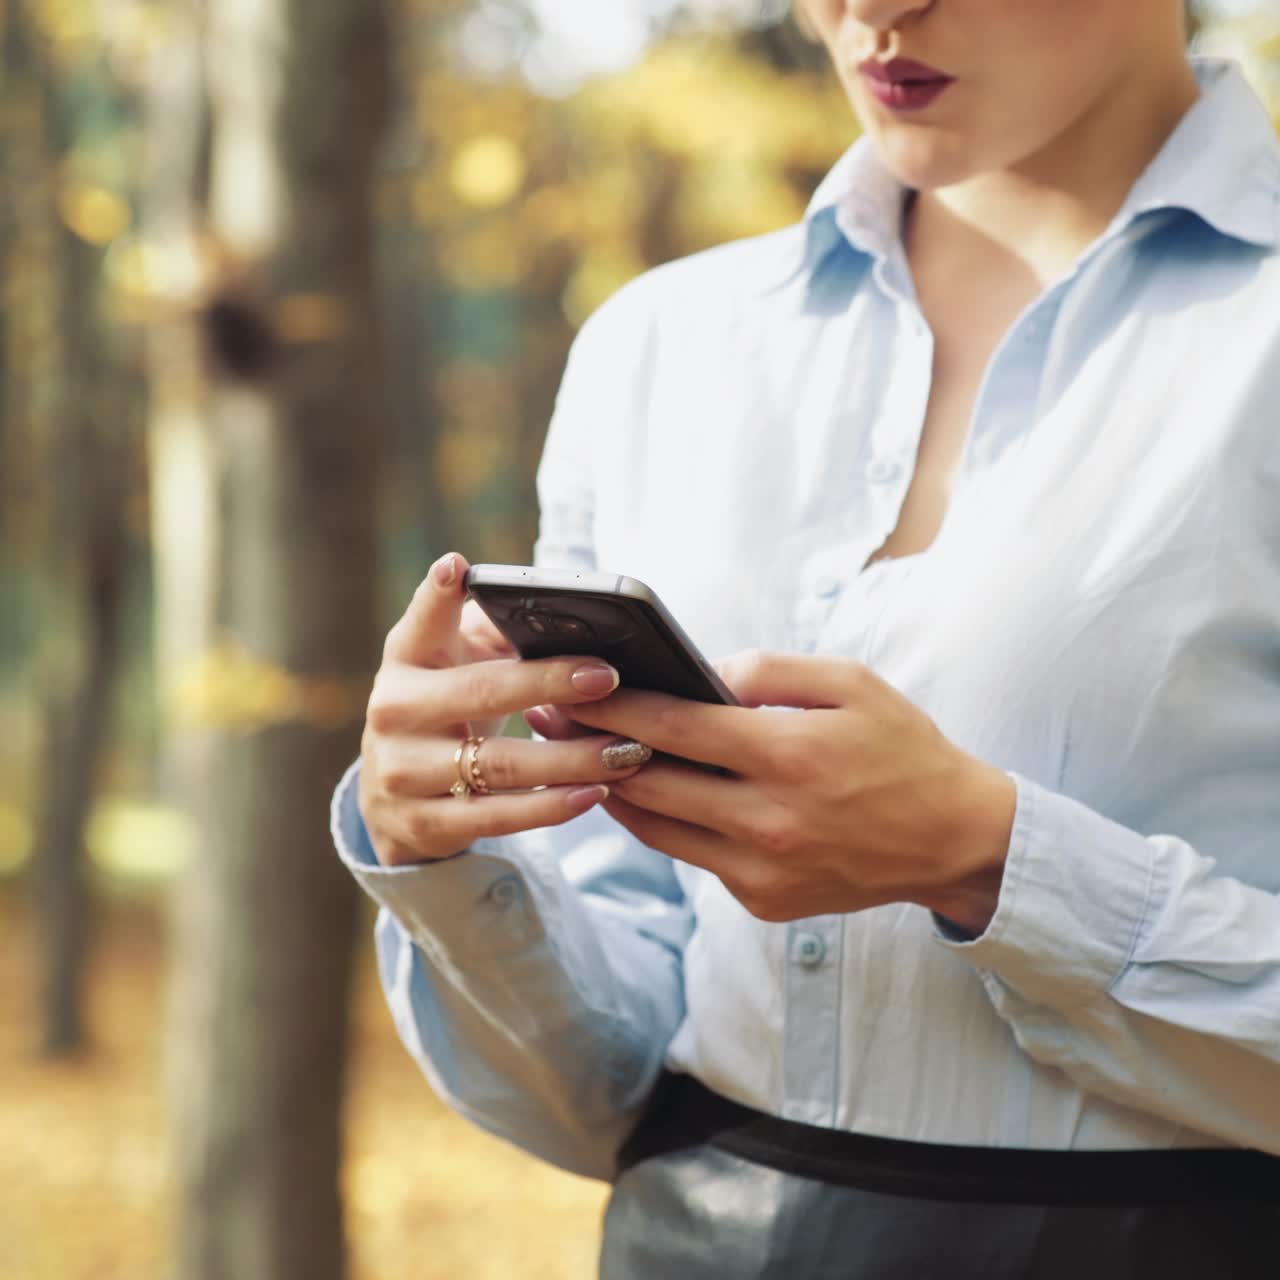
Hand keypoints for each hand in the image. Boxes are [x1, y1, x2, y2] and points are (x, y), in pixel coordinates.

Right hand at [358, 553, 651, 866]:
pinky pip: (497, 817)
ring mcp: (402, 772)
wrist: (392, 798)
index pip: (421, 621)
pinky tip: (594, 793)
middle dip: (549, 682)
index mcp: (406, 660)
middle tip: (609, 677)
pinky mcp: (422, 825)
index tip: (457, 567)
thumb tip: (571, 614)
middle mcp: (395, 712)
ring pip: (499, 765)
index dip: (436, 595)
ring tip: (626, 751)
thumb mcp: (455, 663)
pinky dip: (551, 806)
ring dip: (571, 759)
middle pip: (481, 693)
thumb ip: (497, 633)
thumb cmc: (448, 708)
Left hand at [555, 651, 1015, 932]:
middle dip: (589, 745)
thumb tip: (702, 672)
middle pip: (648, 783)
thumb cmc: (902, 750)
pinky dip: (662, 822)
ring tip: (577, 751)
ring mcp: (761, 870)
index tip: (567, 685)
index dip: (612, 705)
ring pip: (656, 828)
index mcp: (789, 755)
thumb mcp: (851, 684)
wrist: (951, 840)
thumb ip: (772, 669)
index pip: (674, 727)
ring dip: (611, 789)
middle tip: (546, 715)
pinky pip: (692, 856)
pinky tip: (644, 791)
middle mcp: (768, 820)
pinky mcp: (761, 901)